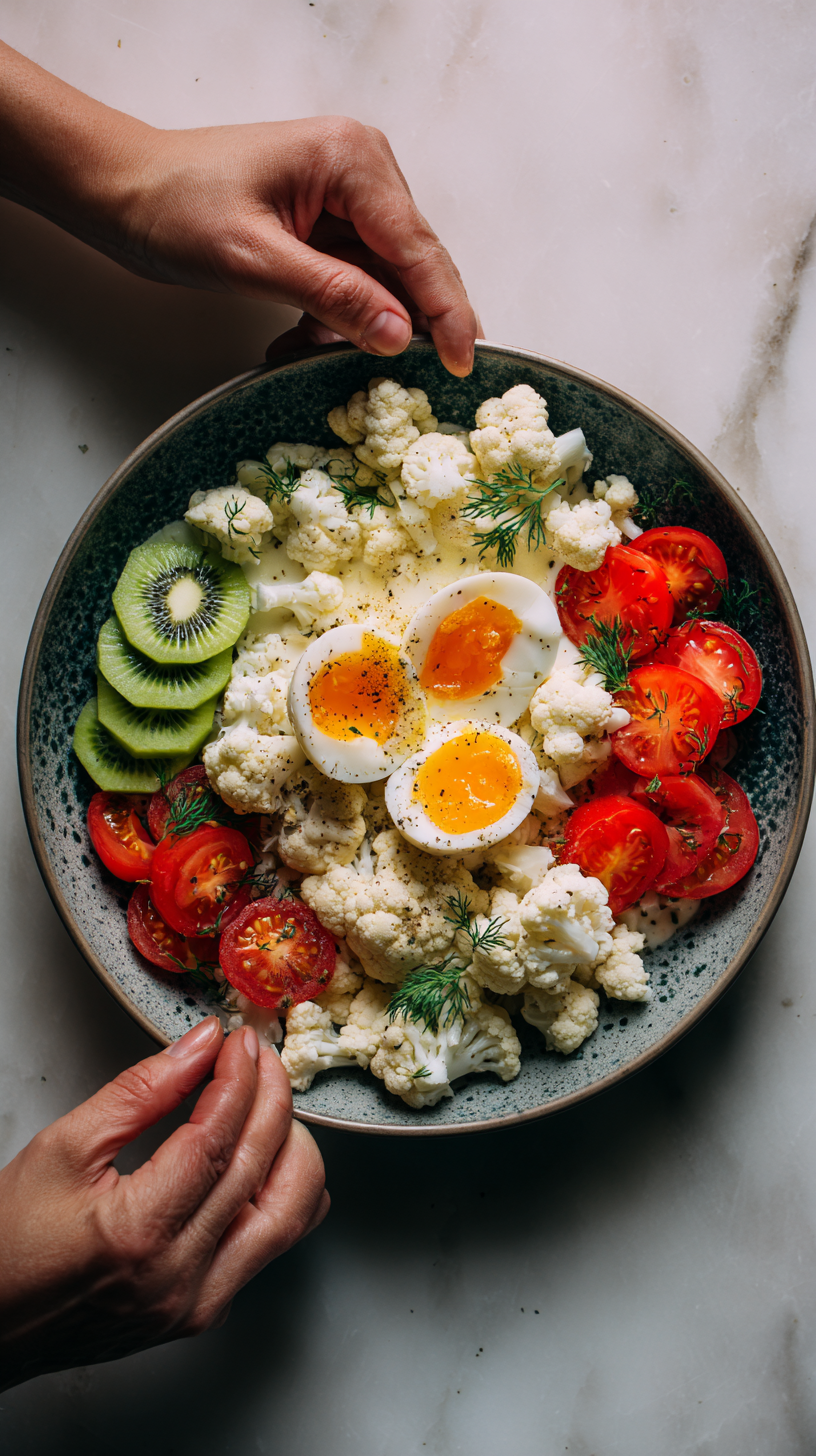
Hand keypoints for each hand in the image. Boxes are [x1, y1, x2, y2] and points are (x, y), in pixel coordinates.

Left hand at [0, 44, 478, 374]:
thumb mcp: (254, 259)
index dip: (446, 310)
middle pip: (410, 265)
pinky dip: (332, 319)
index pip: (417, 247)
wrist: (121, 190)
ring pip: (382, 281)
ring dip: (355, 326)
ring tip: (306, 349)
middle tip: (410, 378)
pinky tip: (296, 341)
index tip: (464, 361)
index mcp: (353, 161)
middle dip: (399, 323)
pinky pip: (352, 283)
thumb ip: (333, 296)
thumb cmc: (175, 207)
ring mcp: (345, 197)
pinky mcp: (325, 225)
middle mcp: (361, 170)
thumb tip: (400, 334)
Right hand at [0, 1018, 327, 1390]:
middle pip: (262, 1169)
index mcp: (138, 1234)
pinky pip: (270, 1246)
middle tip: (258, 1058)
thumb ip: (141, 1091)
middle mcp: (179, 1280)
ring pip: (291, 1214)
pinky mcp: (201, 1314)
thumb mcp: (64, 1146)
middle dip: (272, 1098)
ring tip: (268, 1103)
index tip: (239, 1042)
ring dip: (292, 1146)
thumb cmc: (8, 1243)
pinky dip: (280, 1192)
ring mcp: (196, 1305)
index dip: (238, 1078)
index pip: (217, 1138)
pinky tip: (261, 1157)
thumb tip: (201, 1045)